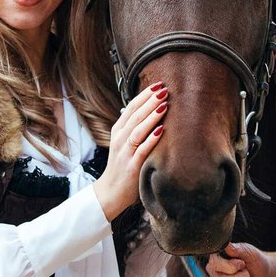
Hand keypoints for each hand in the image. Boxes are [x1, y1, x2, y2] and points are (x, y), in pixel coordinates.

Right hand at [92, 82, 167, 220]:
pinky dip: (151, 140)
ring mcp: (125, 153)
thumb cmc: (123, 165)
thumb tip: (152, 108)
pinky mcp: (131, 166)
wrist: (110, 192)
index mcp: (118, 131)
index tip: (158, 84)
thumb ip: (135, 127)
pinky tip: (161, 131)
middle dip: (150, 101)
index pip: (131, 108)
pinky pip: (142, 150)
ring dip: (151, 117)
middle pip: (135, 116)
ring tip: (164, 105)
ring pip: (138, 130)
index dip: (144, 95)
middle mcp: (120, 139)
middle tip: (164, 89)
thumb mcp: (125, 143)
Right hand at [206, 242, 268, 276]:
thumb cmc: (253, 261)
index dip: (233, 266)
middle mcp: (213, 274)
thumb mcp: (248, 251)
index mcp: (216, 260)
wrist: (263, 276)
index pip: (216, 264)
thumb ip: (237, 248)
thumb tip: (226, 246)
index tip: (241, 263)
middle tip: (246, 273)